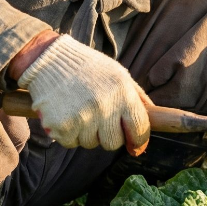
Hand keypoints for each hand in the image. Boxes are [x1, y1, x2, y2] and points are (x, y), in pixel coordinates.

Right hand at [15, 34, 150, 153]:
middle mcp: (104, 107)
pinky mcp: (61, 126)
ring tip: (79, 111)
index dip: (139, 141)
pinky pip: (71, 143)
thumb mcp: (119, 74)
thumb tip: (156, 121)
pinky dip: (69, 134)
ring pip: (91, 144)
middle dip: (109, 136)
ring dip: (87, 134)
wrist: (49, 59)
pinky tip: (66, 114)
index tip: (135, 146)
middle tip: (99, 119)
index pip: (139, 129)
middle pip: (113, 143)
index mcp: (122, 93)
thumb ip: (138, 98)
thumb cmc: (88, 68)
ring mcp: (82, 118)